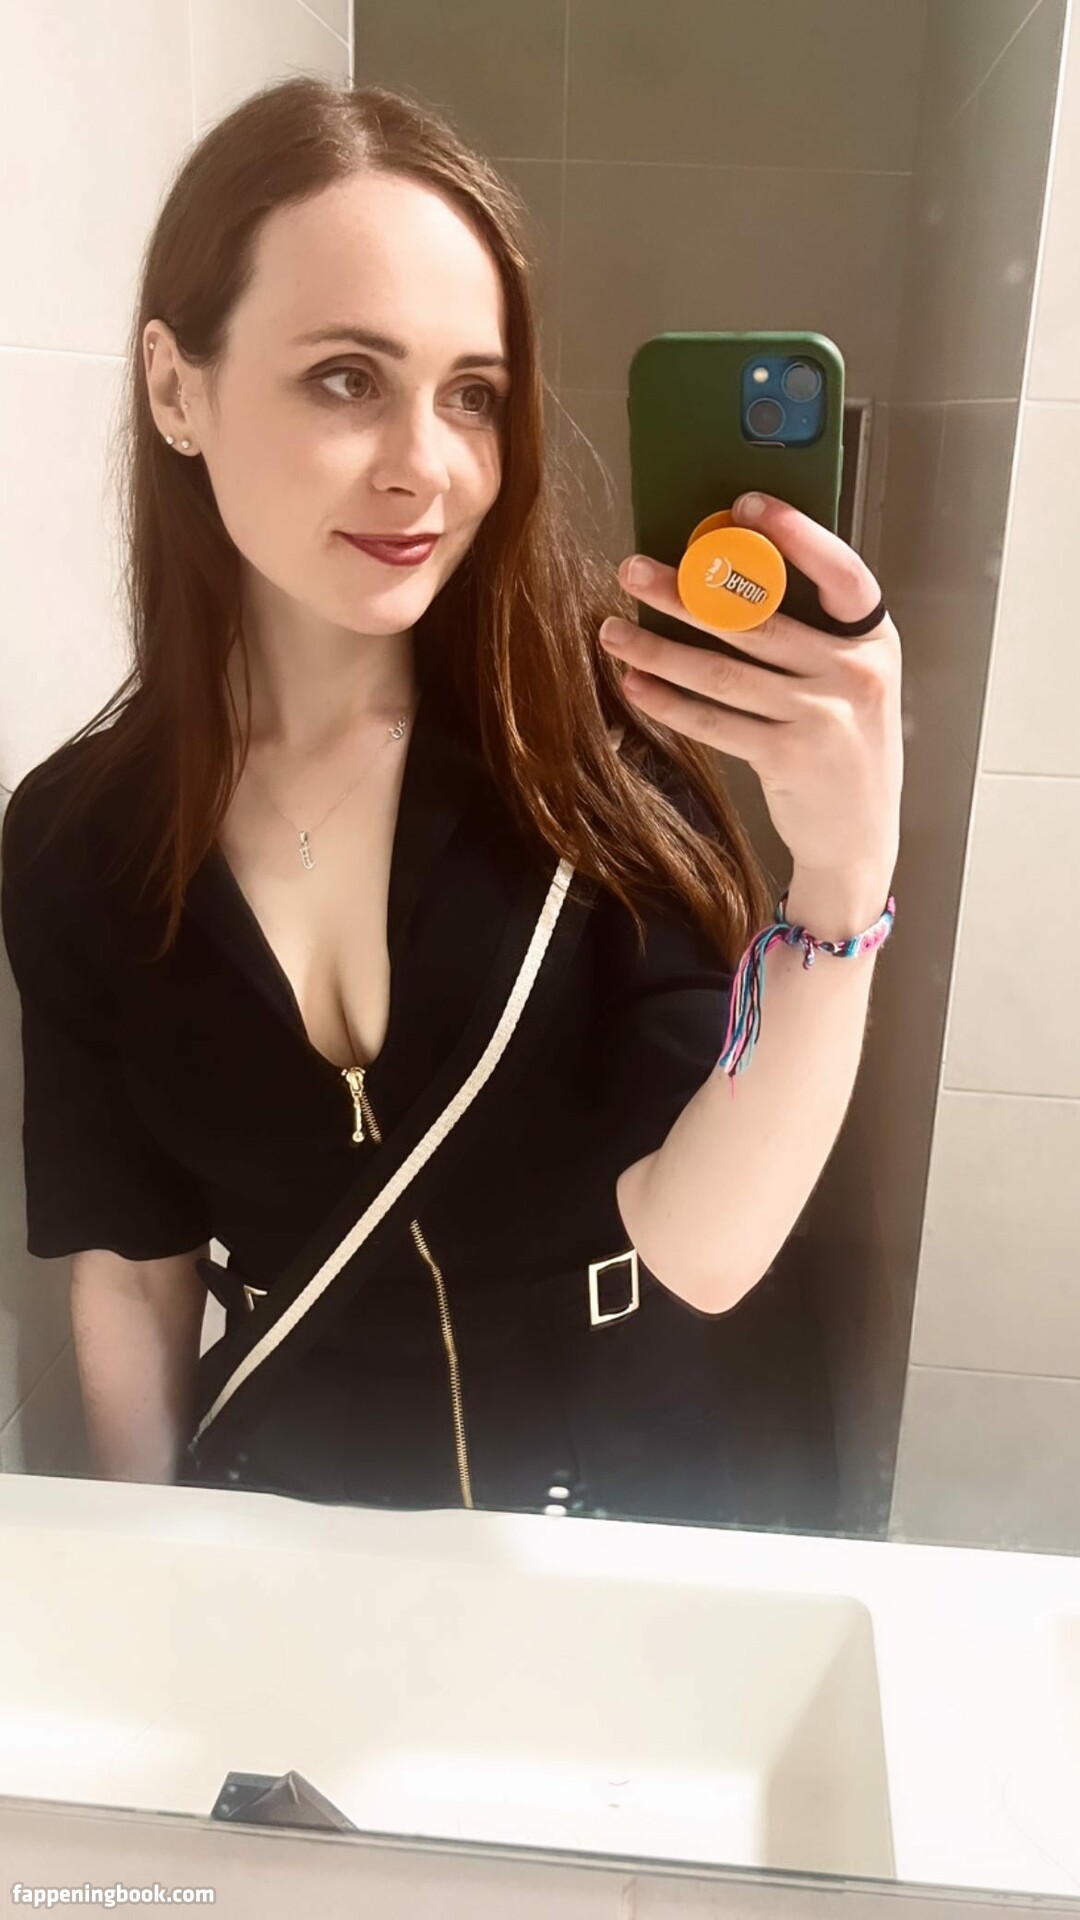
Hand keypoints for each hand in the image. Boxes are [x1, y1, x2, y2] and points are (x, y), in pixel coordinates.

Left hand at [598, 492, 902, 881]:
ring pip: (723, 670)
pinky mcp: (787, 757)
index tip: (744, 505)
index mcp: (873, 641)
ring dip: (658, 648)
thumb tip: (726, 578)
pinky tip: (634, 684)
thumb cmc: (843, 744)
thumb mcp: (850, 682)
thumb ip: (812, 636)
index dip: (797, 534)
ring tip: (612, 631)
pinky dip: (668, 702)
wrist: (859, 836)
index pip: (842, 573)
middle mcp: (853, 673)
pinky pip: (714, 721)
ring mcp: (821, 717)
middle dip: (685, 590)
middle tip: (631, 570)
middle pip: (757, 619)